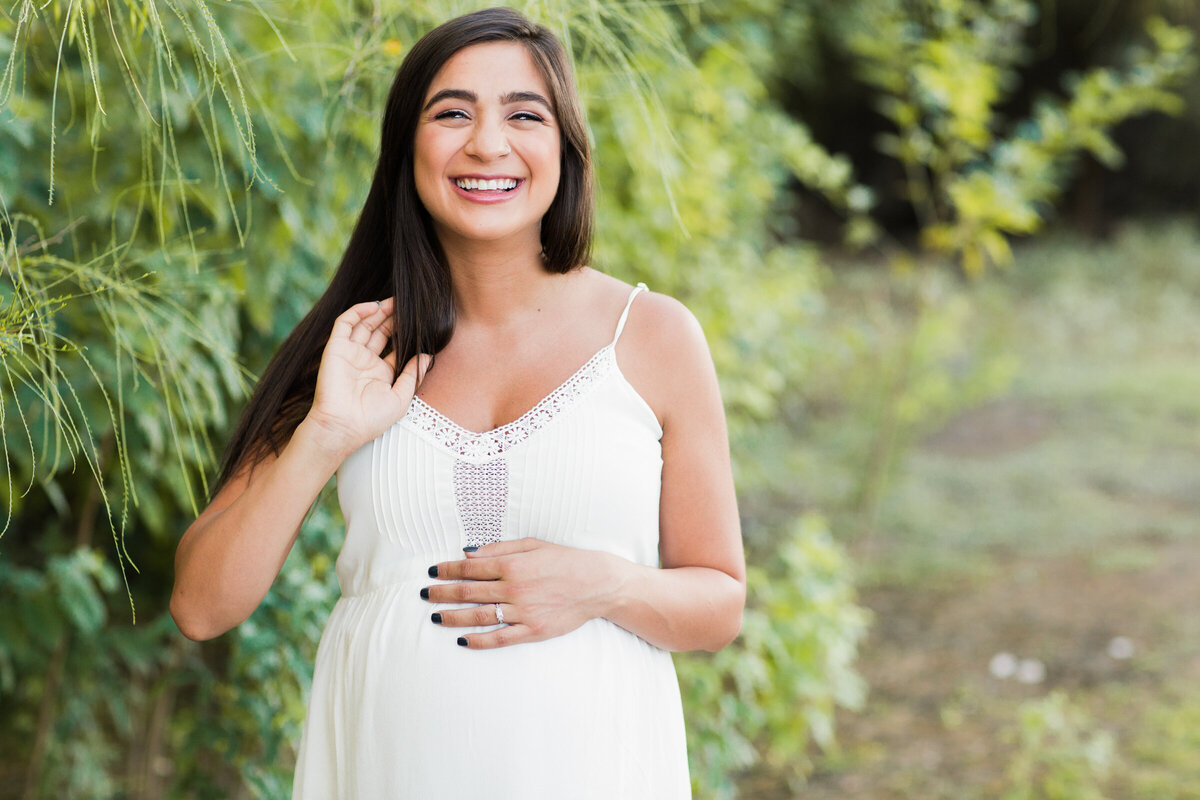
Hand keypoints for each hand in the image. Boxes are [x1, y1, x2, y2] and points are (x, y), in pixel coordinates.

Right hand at [305, 297, 429, 456]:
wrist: (343, 427)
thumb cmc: (372, 419)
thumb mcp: (401, 397)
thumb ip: (413, 374)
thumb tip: (428, 356)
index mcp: (381, 373)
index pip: (394, 346)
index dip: (405, 333)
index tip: (420, 322)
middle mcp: (365, 361)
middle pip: (380, 331)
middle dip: (393, 318)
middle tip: (408, 304)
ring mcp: (350, 353)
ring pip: (364, 324)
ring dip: (378, 311)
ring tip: (395, 301)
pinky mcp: (336, 348)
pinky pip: (345, 323)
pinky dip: (358, 311)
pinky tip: (375, 306)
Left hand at [421, 539, 621, 648]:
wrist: (597, 583)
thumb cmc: (565, 560)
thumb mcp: (533, 545)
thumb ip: (500, 549)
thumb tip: (469, 553)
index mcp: (513, 564)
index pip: (470, 568)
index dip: (447, 569)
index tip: (432, 571)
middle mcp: (514, 588)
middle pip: (469, 591)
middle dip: (443, 592)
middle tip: (425, 594)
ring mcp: (523, 611)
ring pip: (479, 616)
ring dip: (453, 616)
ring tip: (435, 616)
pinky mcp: (533, 630)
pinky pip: (500, 638)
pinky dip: (479, 640)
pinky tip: (462, 640)